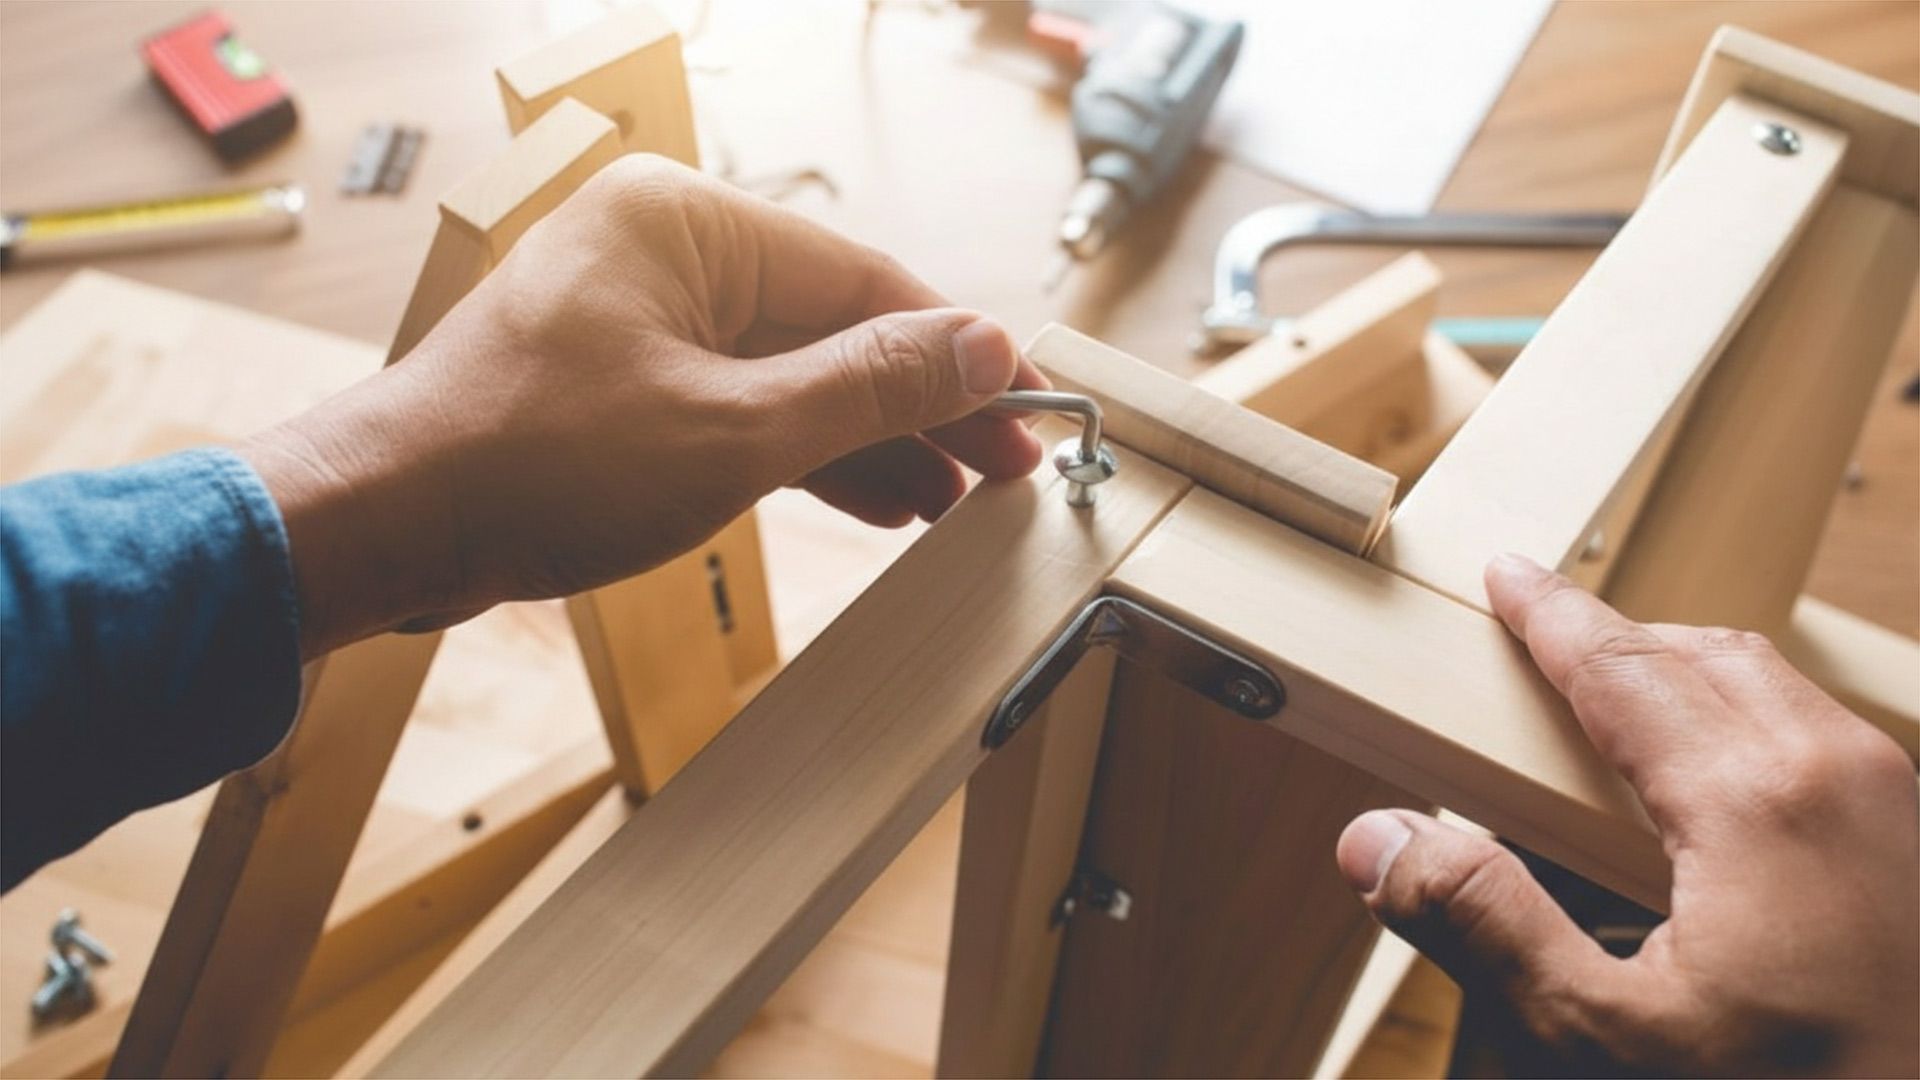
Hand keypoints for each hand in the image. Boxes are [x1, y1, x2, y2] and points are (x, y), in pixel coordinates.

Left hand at [241, 156, 1045, 657]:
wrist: (385, 529)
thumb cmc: (532, 465)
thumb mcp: (732, 434)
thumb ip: (869, 387)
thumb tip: (984, 347)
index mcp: (688, 222)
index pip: (865, 283)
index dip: (959, 356)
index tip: (1030, 411)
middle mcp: (667, 251)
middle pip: (835, 328)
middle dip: (923, 408)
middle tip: (1008, 473)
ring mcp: (644, 318)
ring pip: (794, 374)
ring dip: (874, 441)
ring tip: (955, 501)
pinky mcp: (626, 382)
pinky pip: (744, 406)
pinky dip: (807, 454)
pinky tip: (878, 498)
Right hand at [1336, 554, 1918, 1075]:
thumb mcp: (1609, 1043)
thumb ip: (1486, 928)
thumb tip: (1382, 841)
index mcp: (1754, 801)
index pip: (1620, 666)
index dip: (1549, 615)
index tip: (1505, 576)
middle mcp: (1838, 774)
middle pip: (1701, 652)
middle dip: (1611, 638)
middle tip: (1536, 643)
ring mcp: (1899, 806)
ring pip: (1772, 687)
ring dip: (1681, 675)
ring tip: (1610, 711)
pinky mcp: (1918, 844)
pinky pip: (1822, 738)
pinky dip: (1744, 723)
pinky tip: (1708, 790)